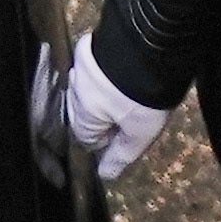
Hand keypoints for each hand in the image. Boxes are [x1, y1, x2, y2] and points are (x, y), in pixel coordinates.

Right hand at [59, 39, 171, 185]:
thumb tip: (105, 176)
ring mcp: (79, 67)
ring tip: (131, 89)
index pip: (87, 139)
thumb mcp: (138, 133)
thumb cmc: (141, 96)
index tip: (128, 134)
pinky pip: (95, 65)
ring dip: (105, 91)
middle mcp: (73, 94)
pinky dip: (107, 69)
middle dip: (105, 114)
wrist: (147, 45)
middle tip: (134, 110)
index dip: (109, 140)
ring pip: (89, 88)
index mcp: (81, 119)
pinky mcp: (90, 45)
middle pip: (86, 112)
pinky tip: (126, 67)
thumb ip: (120, 156)